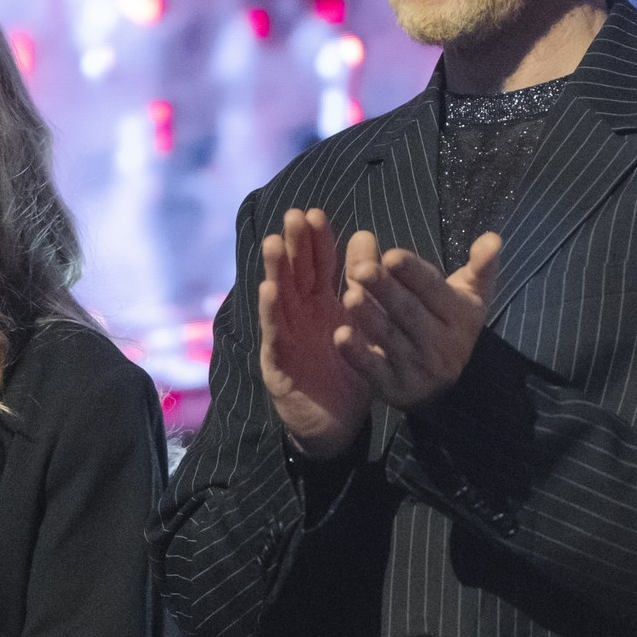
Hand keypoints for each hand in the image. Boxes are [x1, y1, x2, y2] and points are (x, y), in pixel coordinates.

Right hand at [258, 208, 373, 459]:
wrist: (337, 424)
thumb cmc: (346, 370)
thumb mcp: (360, 324)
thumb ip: (360, 284)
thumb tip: (367, 236)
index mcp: (320, 305)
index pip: (316, 266)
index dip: (316, 241)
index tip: (316, 213)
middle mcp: (299, 317)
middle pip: (294, 275)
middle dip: (292, 245)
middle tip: (293, 215)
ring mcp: (286, 339)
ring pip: (279, 300)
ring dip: (275, 271)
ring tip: (273, 243)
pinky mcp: (279, 364)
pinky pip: (275, 336)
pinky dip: (271, 313)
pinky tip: (269, 291)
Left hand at [339, 232, 500, 409]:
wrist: (451, 388)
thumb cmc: (452, 324)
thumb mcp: (470, 294)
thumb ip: (480, 264)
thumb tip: (493, 238)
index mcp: (460, 314)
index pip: (434, 289)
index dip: (414, 273)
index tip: (392, 256)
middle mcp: (442, 343)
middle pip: (410, 312)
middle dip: (386, 290)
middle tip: (363, 270)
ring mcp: (419, 368)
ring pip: (391, 338)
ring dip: (371, 317)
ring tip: (350, 296)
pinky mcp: (396, 388)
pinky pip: (375, 371)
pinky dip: (358, 355)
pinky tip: (341, 336)